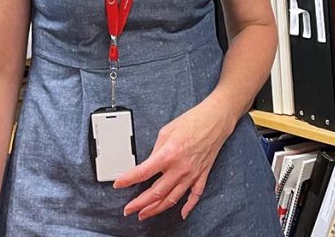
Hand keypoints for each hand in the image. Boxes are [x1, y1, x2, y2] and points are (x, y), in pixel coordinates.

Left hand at [113, 99, 235, 220]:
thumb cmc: (192, 121)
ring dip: (156, 209)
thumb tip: (149, 164)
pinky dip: (188, 207)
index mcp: (168, 154)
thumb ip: (156, 151)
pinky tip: (181, 214)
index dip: (128, 180)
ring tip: (144, 214)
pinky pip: (195, 196)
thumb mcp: (166, 132)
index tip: (118, 185)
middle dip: (139, 204)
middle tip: (128, 209)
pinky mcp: (202, 175)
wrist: (215, 120)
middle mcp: (180, 168)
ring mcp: (192, 174)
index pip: (143, 172)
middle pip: (156, 193)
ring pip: (172, 199)